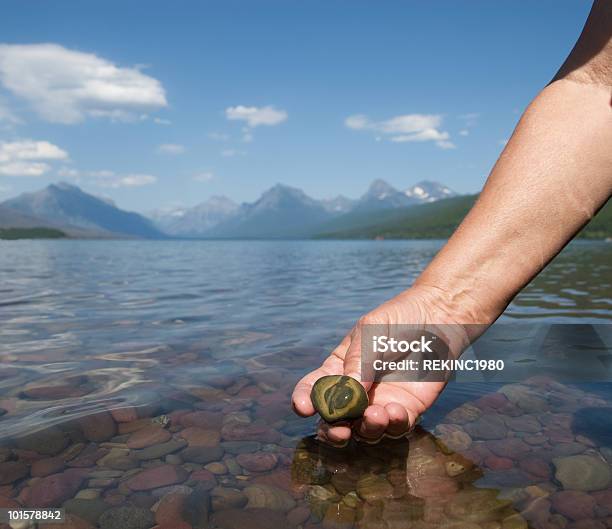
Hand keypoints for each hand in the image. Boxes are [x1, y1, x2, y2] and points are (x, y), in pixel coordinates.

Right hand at [291, 284, 482, 443]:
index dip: (304, 399)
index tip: (303, 407)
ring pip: (365, 431)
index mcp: (339, 369)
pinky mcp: (407, 409)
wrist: (437, 318)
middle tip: (339, 430)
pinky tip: (394, 411)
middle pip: (335, 421)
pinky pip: (396, 428)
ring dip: (365, 429)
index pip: (313, 388)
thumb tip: (348, 392)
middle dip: (332, 431)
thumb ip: (359, 360)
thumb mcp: (371, 331)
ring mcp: (380, 403)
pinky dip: (392, 425)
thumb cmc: (399, 319)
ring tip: (375, 415)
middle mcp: (356, 392)